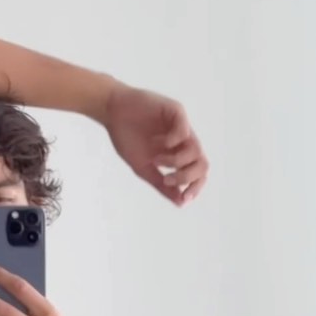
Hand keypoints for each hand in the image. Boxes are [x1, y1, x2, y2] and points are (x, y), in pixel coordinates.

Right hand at [104, 83, 208, 205]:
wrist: (112, 112)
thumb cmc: (127, 137)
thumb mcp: (143, 167)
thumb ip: (161, 184)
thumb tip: (181, 203)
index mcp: (179, 155)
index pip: (198, 174)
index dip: (195, 188)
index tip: (183, 198)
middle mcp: (184, 142)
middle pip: (203, 164)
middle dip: (187, 177)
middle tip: (167, 180)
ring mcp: (181, 126)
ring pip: (195, 150)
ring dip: (176, 160)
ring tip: (156, 159)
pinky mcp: (176, 112)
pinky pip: (184, 131)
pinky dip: (172, 142)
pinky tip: (155, 142)